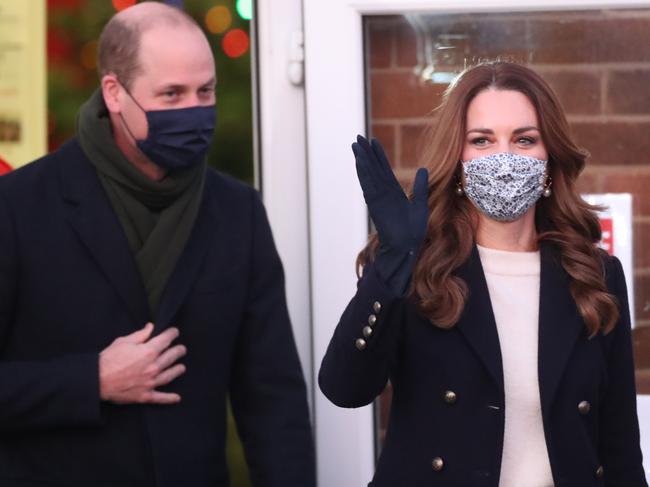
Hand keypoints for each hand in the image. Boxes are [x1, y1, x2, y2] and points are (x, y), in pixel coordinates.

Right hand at [99, 323, 186, 404]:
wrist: (96, 380)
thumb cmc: (108, 359)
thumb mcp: (123, 342)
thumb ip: (140, 335)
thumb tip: (151, 327)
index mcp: (148, 351)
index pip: (166, 340)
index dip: (172, 334)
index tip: (175, 332)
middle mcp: (153, 366)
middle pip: (172, 356)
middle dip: (178, 351)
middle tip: (182, 349)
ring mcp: (150, 382)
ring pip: (170, 375)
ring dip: (178, 370)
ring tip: (181, 367)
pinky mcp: (145, 395)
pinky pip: (160, 398)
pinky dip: (169, 398)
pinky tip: (177, 398)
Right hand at [352, 135, 428, 256]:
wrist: (407, 245)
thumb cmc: (414, 230)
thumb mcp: (421, 203)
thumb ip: (420, 186)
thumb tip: (423, 169)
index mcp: (393, 192)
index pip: (383, 169)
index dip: (378, 155)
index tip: (372, 142)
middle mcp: (383, 192)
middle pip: (372, 168)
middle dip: (366, 153)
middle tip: (358, 138)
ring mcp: (378, 197)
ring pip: (368, 173)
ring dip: (362, 159)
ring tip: (356, 145)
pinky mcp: (375, 203)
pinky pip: (368, 184)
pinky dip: (364, 172)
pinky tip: (360, 161)